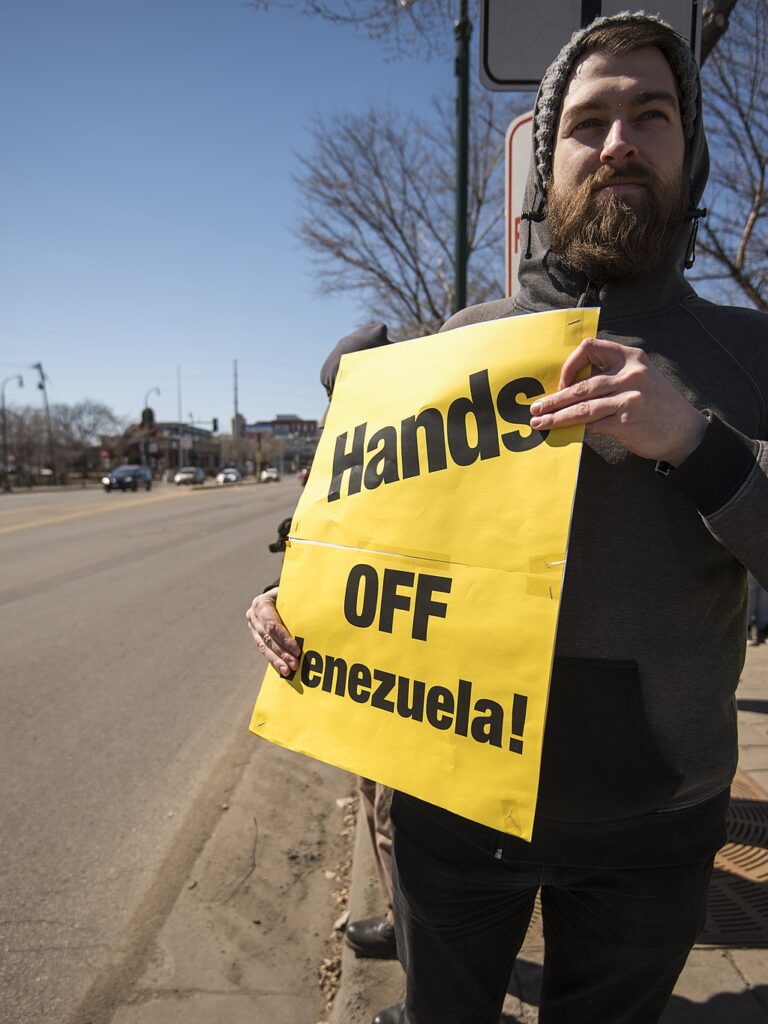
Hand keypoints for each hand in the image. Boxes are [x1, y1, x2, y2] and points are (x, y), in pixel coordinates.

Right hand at [246, 587, 300, 676]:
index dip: (284, 638)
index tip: (297, 650)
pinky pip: (264, 650)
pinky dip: (274, 660)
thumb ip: (300, 600)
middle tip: (295, 664)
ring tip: (288, 671)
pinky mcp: (256, 635)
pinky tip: (282, 669)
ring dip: (277, 660)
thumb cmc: (290, 594)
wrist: (277, 594)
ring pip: (264, 646)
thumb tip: (322, 609)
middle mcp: (254, 615)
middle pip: (269, 638)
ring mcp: (253, 626)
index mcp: (261, 603)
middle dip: (282, 653)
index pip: (272, 624)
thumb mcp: (292, 593)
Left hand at [529, 337, 707, 465]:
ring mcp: (630, 398)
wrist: (686, 432)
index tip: (562, 383)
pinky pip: (593, 425)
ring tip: (540, 423)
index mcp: (631, 357)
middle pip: (582, 383)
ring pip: (582, 407)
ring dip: (557, 417)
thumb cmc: (656, 405)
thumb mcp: (640, 378)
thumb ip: (611, 376)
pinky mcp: (627, 421)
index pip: (591, 347)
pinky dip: (576, 429)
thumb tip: (570, 387)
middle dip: (555, 398)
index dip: (571, 365)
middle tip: (536, 408)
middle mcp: (631, 374)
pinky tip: (563, 433)